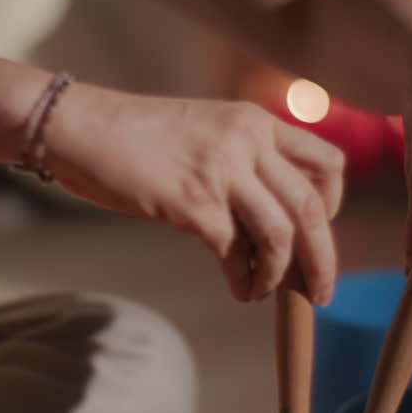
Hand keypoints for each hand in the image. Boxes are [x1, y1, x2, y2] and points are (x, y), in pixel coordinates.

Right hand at [44, 83, 344, 303]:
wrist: (78, 126)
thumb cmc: (131, 137)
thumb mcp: (202, 133)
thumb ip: (240, 161)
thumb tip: (267, 221)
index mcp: (255, 120)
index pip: (329, 163)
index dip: (333, 206)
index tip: (315, 232)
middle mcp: (247, 140)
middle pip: (314, 207)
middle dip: (323, 258)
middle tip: (323, 292)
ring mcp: (222, 169)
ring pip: (283, 233)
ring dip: (281, 275)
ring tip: (264, 292)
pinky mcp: (193, 201)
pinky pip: (238, 252)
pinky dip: (245, 280)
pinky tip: (238, 290)